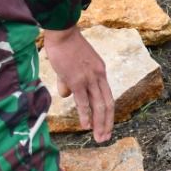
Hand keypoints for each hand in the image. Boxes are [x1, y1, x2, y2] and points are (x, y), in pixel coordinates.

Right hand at [42, 26, 113, 142]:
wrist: (62, 32)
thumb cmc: (65, 47)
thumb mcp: (72, 66)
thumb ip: (69, 82)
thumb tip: (66, 95)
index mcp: (100, 72)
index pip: (107, 96)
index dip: (108, 112)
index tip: (107, 125)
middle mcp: (99, 76)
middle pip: (107, 104)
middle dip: (107, 123)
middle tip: (105, 138)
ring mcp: (89, 78)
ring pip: (99, 105)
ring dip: (100, 123)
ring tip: (100, 137)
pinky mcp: (77, 80)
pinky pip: (83, 101)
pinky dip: (86, 115)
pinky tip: (86, 126)